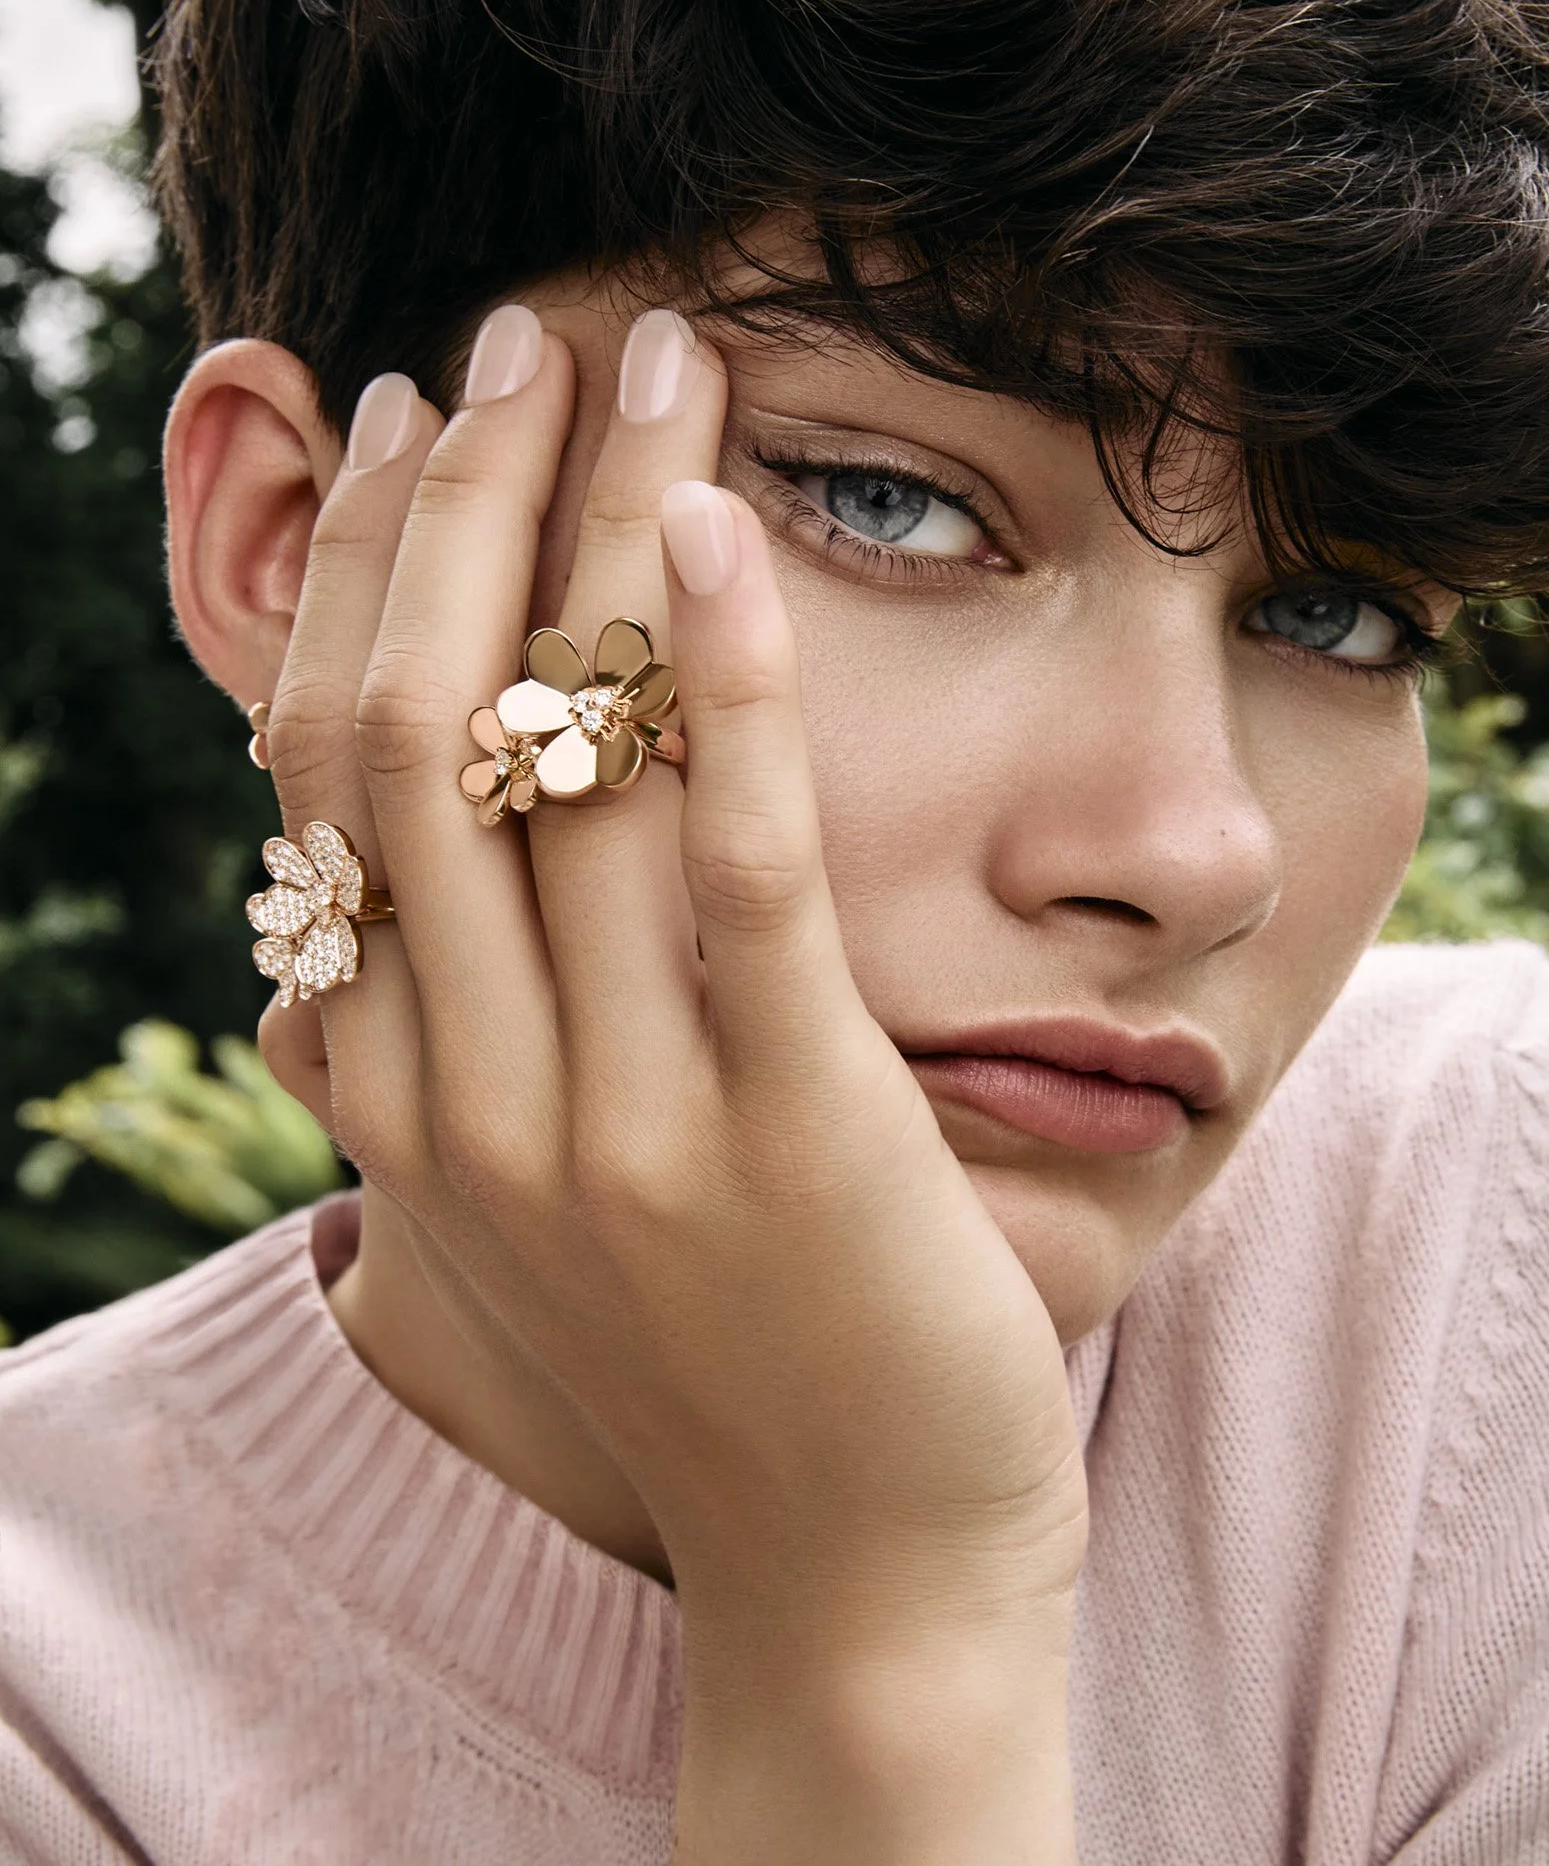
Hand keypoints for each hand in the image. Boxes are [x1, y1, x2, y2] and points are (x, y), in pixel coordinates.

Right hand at [262, 307, 1086, 1860]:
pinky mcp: (782, 1128)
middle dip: (458, 506)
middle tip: (513, 336)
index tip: (408, 428)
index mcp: (410, 1096)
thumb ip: (476, 1030)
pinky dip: (726, 677)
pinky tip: (725, 520)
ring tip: (648, 352)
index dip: (361, 577)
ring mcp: (620, 1118)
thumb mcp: (558, 1186)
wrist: (857, 1569)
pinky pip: (735, 862)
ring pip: (567, 761)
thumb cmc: (727, 1350)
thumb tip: (391, 884)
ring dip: (597, 524)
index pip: (333, 782)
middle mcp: (478, 1096)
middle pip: (423, 733)